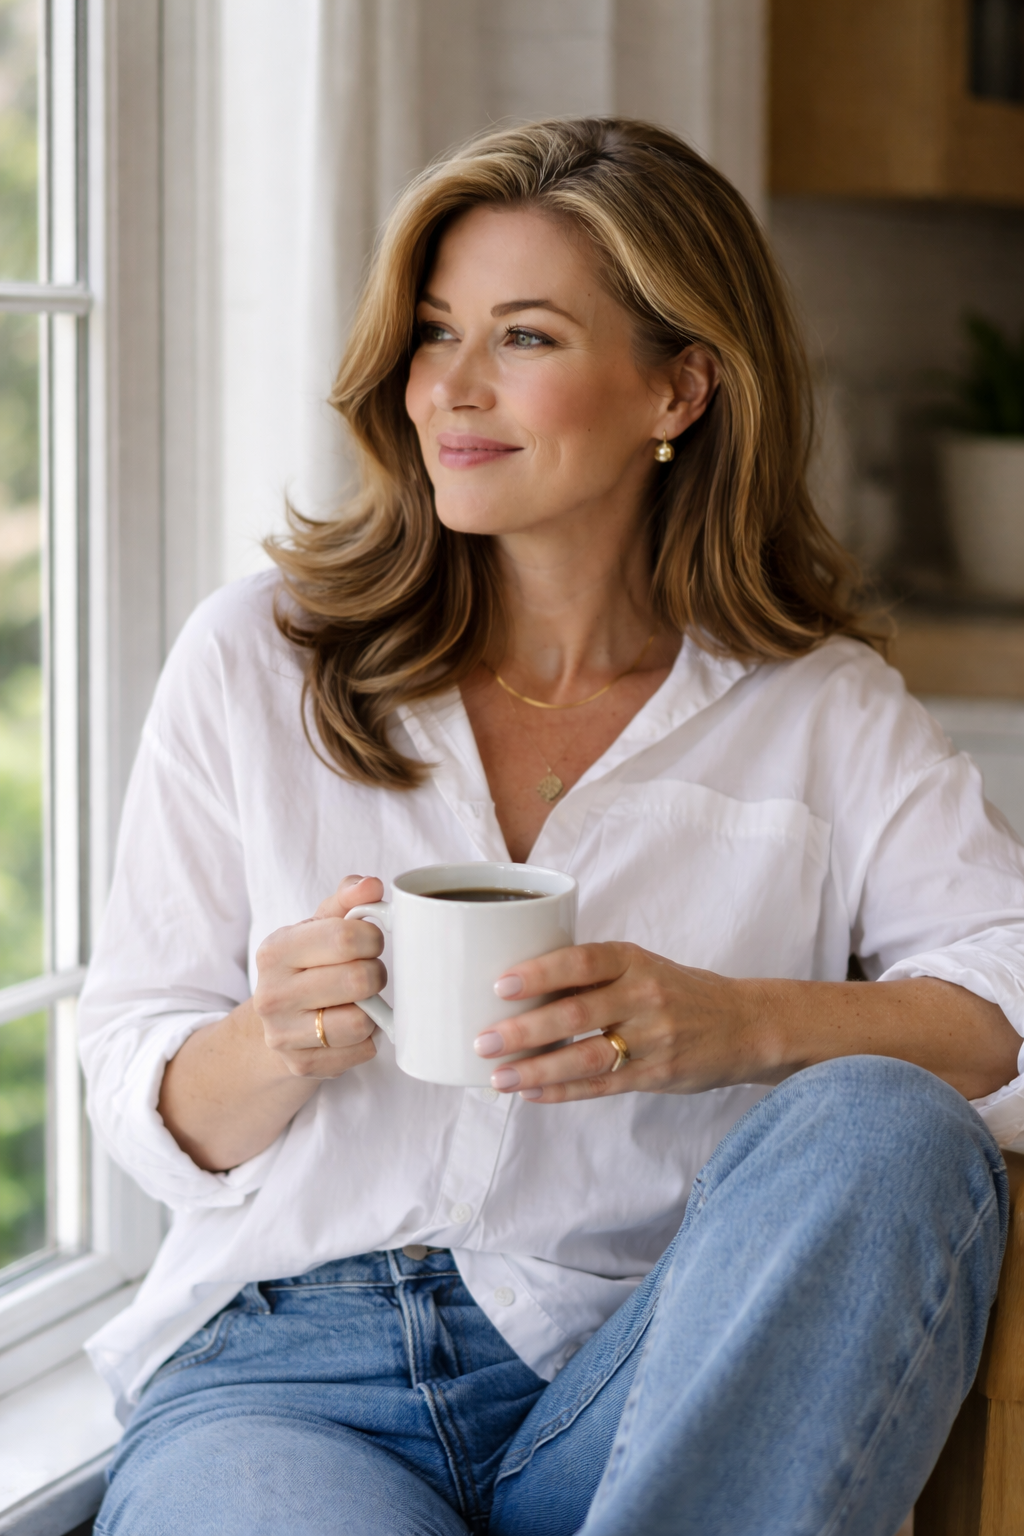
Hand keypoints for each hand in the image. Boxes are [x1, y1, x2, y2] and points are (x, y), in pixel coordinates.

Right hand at [252, 875, 387, 1078]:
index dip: (372, 938)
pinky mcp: (302, 1065)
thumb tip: (372, 885)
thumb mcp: (319, 927)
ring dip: (372, 1010)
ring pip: (361, 1021)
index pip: (345, 937)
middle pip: (358, 979)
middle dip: (375, 973)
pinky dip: (367, 1039)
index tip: (370, 942)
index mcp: (275, 950)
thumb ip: (347, 900)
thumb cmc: (306, 966)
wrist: (276, 1022)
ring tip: (359, 1000)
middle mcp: (272, 994)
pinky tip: (351, 1026)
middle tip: (367, 972)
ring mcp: (284, 1035)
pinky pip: (362, 1051)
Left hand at [473, 942, 765, 1103]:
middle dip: (523, 1030)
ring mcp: (652, 1038)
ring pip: (585, 1057)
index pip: (580, 962)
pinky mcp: (656, 1074)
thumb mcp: (641, 967)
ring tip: (499, 1077)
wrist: (744, 1024)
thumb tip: (519, 989)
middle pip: (575, 1014)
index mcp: (633, 960)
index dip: (539, 973)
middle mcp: (643, 996)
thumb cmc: (677, 991)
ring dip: (536, 1069)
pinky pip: (601, 1086)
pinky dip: (562, 1091)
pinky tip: (532, 1093)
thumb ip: (592, 977)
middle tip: (484, 1041)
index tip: (500, 985)